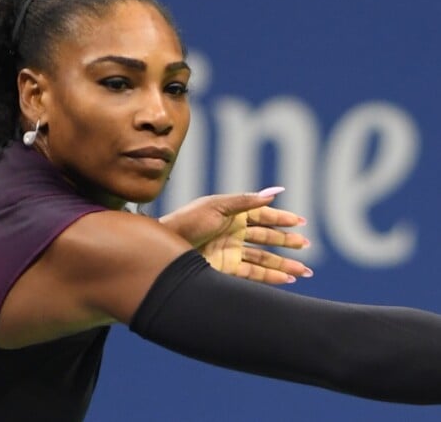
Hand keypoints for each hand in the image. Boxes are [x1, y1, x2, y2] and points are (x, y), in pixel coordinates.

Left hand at [158, 189, 312, 284]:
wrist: (166, 246)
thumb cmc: (188, 220)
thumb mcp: (217, 206)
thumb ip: (246, 201)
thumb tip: (275, 191)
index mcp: (233, 213)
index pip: (263, 215)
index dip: (281, 218)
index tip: (300, 222)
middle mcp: (235, 232)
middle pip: (267, 237)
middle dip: (287, 241)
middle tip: (305, 244)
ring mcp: (232, 251)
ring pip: (264, 258)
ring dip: (283, 264)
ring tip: (304, 270)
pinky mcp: (227, 268)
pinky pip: (254, 273)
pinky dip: (271, 277)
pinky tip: (286, 279)